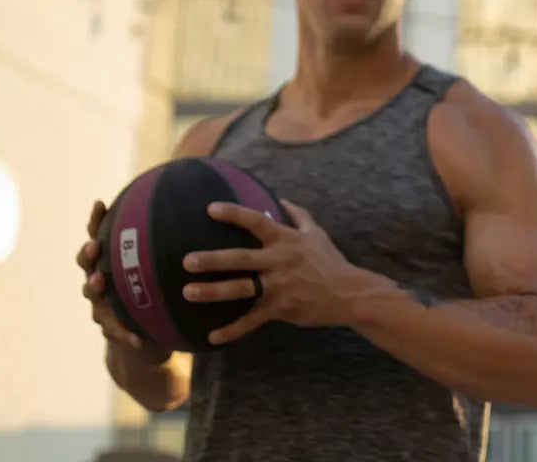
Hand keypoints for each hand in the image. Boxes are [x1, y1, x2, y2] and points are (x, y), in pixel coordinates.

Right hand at [78, 200, 167, 363]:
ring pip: (90, 292)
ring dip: (93, 286)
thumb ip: (177, 251)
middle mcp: (101, 278)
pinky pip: (113, 330)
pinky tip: (137, 339)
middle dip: (88, 252)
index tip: (100, 203)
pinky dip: (124, 333)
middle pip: (86, 261)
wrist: (150, 336)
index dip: (96, 220)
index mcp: (114, 260)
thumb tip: (204, 216)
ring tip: (100, 281)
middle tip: (95, 245)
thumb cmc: (161, 294)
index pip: (101, 235)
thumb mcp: (168, 273)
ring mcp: (101, 303)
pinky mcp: (109, 328)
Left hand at [182, 200, 388, 344]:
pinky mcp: (280, 308)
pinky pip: (252, 320)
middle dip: (213, 260)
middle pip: (240, 259)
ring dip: (213, 291)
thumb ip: (298, 215)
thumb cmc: (331, 261)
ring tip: (188, 292)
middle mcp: (279, 261)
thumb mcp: (317, 234)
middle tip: (187, 261)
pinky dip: (232, 330)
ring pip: (241, 289)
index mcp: (286, 240)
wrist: (349, 293)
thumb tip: (281, 199)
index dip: (233, 214)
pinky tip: (212, 337)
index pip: (256, 222)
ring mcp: (279, 286)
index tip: (209, 209)